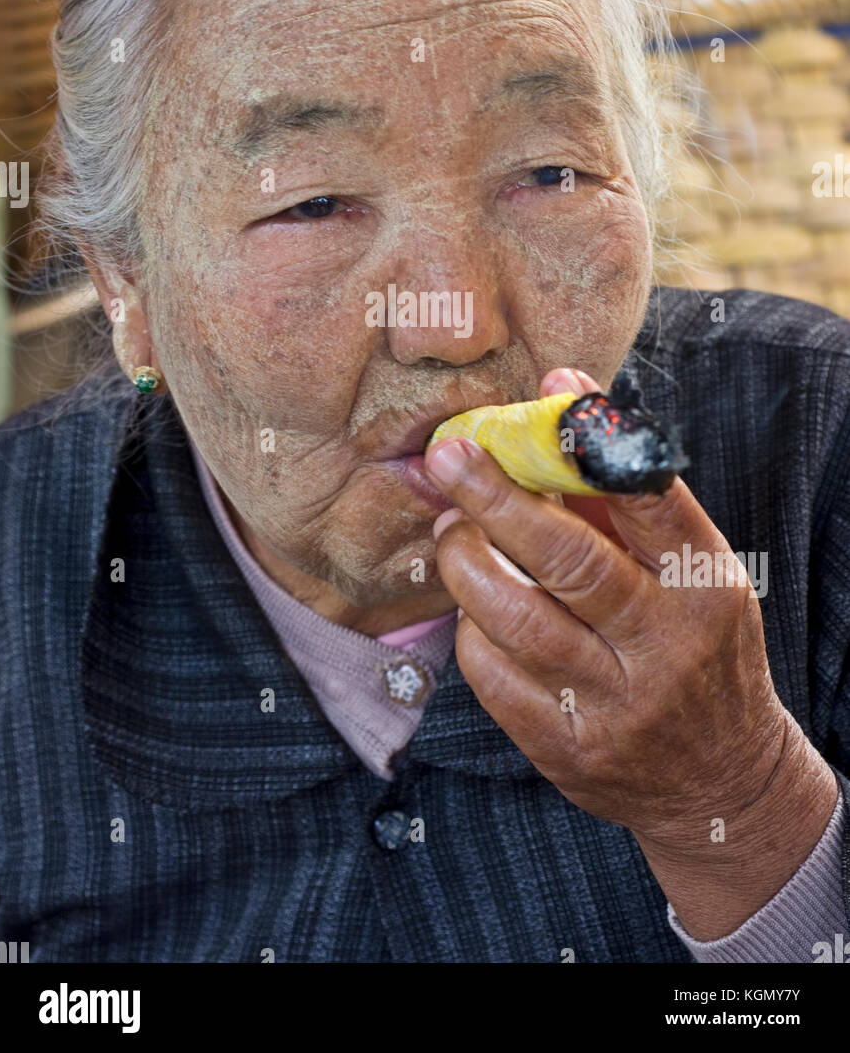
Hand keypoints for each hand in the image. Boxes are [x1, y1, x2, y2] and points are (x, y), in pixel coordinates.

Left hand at [425, 368, 837, 938]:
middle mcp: (665, 645)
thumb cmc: (697, 649)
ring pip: (517, 619)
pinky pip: (494, 677)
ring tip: (451, 530)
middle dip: (498, 499)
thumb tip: (553, 423)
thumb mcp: (692, 577)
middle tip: (451, 457)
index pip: (650, 501)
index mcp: (704, 586)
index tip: (551, 391)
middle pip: (569, 560)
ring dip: (467, 562)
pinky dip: (472, 629)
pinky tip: (475, 608)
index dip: (594, 441)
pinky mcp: (569, 750)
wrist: (722, 780)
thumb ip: (624, 511)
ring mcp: (616, 705)